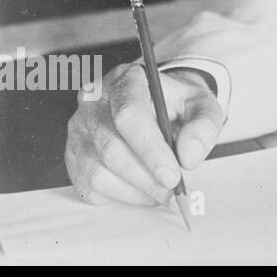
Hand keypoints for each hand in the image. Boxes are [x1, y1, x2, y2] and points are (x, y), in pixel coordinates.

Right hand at [64, 63, 223, 205]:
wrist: (159, 106)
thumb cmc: (177, 105)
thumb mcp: (202, 105)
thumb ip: (203, 126)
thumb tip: (189, 157)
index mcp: (125, 80)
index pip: (129, 115)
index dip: (151, 150)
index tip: (172, 176)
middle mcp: (93, 102)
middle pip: (112, 148)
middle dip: (146, 178)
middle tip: (173, 192)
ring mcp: (78, 130)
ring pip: (98, 171)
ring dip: (135, 191)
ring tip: (162, 193)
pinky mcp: (73, 156)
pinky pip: (90, 186)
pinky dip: (120, 196)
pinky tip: (142, 190)